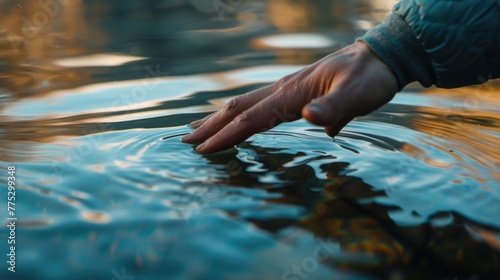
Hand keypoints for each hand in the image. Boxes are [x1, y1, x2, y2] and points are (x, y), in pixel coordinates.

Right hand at [182, 41, 397, 153]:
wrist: (381, 57)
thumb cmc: (370, 78)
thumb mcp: (358, 95)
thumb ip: (334, 108)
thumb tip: (309, 118)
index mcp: (292, 93)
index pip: (252, 117)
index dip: (227, 136)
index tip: (203, 150)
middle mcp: (284, 90)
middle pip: (239, 108)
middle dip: (212, 127)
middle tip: (186, 141)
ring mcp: (288, 89)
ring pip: (246, 104)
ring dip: (221, 118)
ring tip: (201, 129)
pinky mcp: (296, 92)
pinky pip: (260, 105)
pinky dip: (242, 115)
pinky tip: (241, 122)